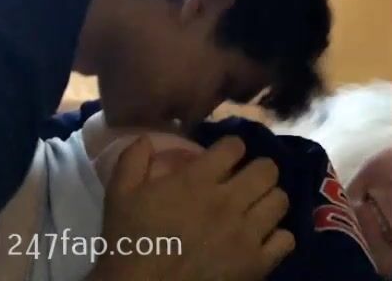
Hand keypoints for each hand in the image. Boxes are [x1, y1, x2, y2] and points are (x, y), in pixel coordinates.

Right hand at [91, 135, 294, 280]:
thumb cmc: (130, 243)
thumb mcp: (120, 195)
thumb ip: (132, 160)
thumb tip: (146, 139)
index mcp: (198, 180)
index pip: (235, 146)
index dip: (231, 147)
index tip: (224, 156)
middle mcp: (228, 201)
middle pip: (267, 169)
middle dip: (258, 168)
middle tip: (246, 178)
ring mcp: (246, 235)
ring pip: (280, 201)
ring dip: (269, 199)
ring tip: (256, 206)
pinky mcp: (256, 265)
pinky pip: (286, 240)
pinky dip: (277, 237)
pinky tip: (262, 239)